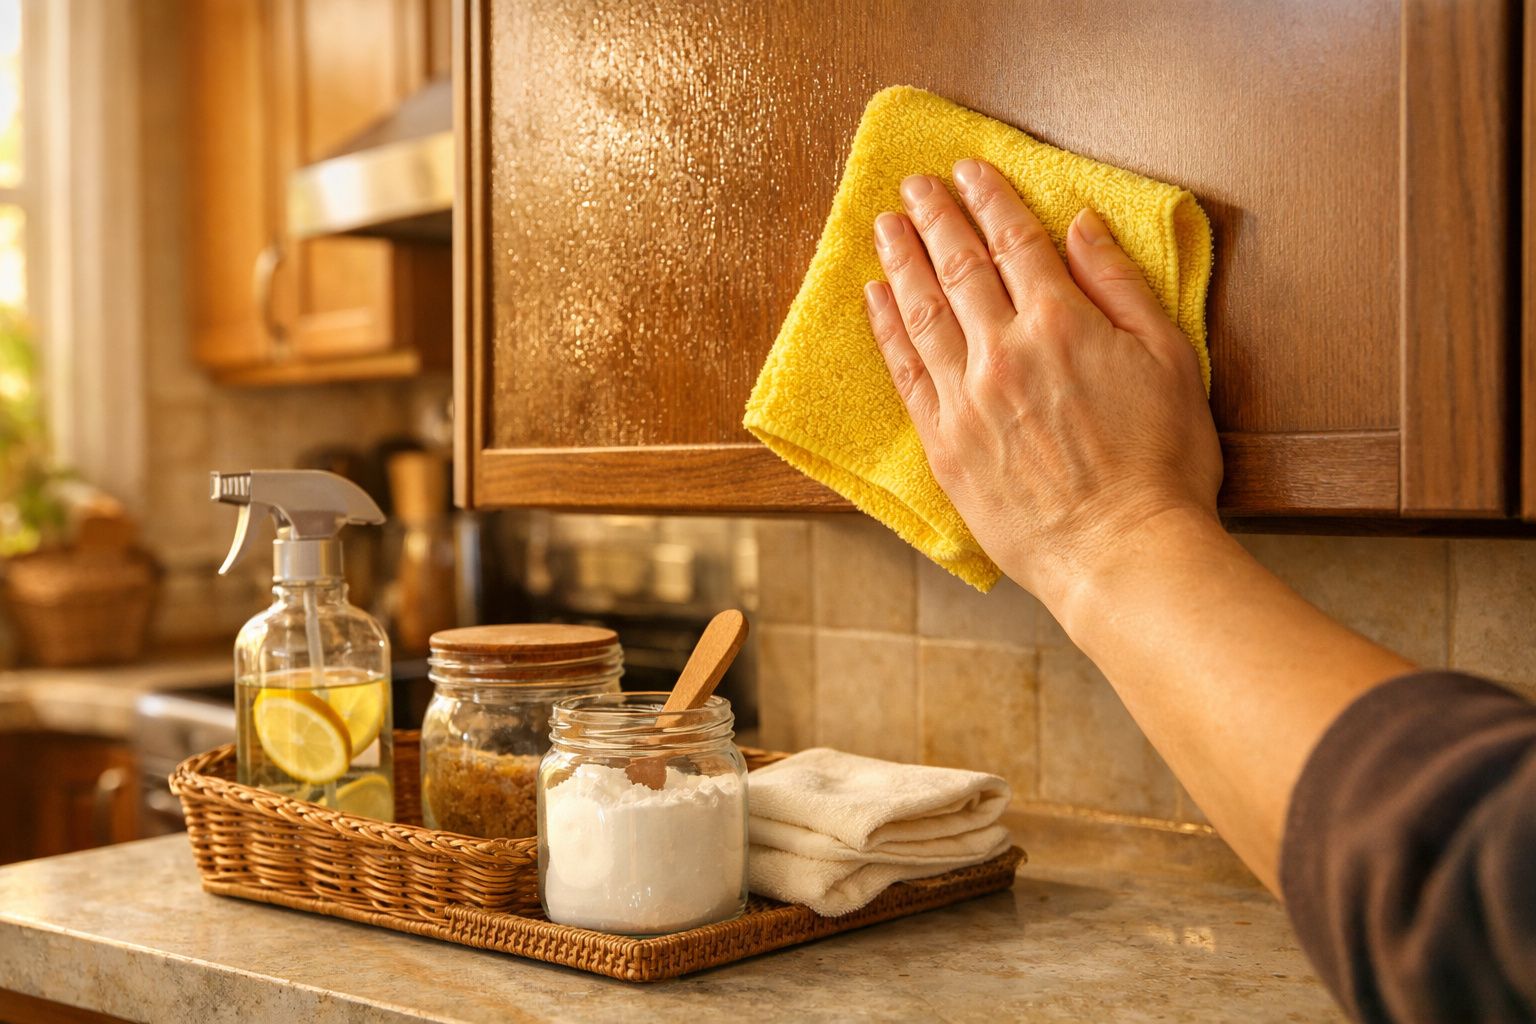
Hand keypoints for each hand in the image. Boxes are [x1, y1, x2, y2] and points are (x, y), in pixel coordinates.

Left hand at [863, 159, 1221, 610]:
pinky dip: (885, 328)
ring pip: (921, 310)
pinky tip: (874, 298)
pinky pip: (904, 370)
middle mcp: (1003, 351)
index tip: (968, 171)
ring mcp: (966, 398)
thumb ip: (1120, 286)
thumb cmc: (1161, 465)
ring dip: (900, 261)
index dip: (988, 199)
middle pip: (958, 266)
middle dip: (934, 217)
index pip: (1013, 242)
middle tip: (915, 185)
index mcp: (1060, 323)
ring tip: (886, 226)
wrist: (1120, 554)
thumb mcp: (1170, 360)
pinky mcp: (943, 443)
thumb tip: (1082, 226)